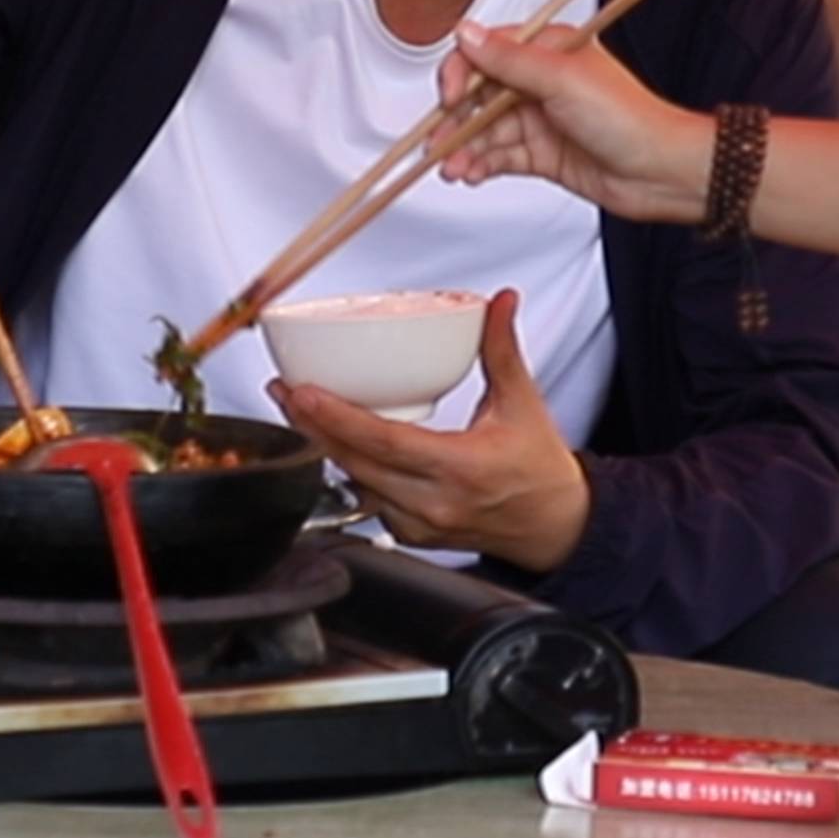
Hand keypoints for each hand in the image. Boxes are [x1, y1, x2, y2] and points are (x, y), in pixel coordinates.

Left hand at [274, 289, 589, 570]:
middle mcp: (435, 501)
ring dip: (324, 448)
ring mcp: (419, 524)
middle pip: (354, 463)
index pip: (385, 442)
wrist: (552, 525)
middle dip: (311, 426)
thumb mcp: (522, 402)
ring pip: (354, 484)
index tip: (304, 391)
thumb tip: (499, 303)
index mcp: (462, 467)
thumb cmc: (538, 469)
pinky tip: (335, 444)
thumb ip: (502, 350)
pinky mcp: (411, 535)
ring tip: (299, 411)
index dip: (337, 417)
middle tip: (286, 389)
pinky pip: (367, 500)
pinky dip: (349, 471)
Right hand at [437, 18, 716, 224]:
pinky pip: (499, 156)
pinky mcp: (543, 154)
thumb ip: (508, 60)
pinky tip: (469, 174)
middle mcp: (541, 82)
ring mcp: (541, 119)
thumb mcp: (562, 80)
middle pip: (479, 96)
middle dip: (455, 121)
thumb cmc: (629, 119)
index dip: (461, 76)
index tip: (451, 99)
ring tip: (453, 168)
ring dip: (464, 148)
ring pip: (486, 131)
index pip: (486, 54)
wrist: (663, 172)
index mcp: (547, 50)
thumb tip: (466, 33)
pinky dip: (480, 165)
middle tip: (438, 144)